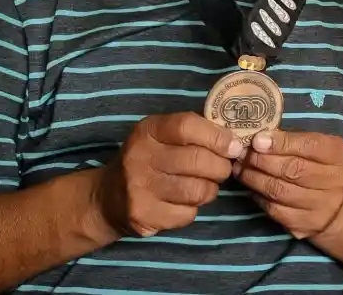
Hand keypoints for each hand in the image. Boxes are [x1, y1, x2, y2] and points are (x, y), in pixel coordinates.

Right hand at [96, 112, 239, 237]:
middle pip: (197, 160)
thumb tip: (235, 142)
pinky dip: (193, 209)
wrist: (107, 198)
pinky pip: (188, 213)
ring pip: (197, 190)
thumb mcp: (162, 137)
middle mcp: (140, 157)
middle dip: (221, 167)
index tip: (234, 147)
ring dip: (210, 189)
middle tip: (222, 169)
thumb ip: (194, 132)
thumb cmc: (148, 161)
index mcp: (147, 131)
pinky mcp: (143, 216)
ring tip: (203, 186)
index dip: (217, 137)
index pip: (187, 126)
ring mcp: (139, 188)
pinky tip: (183, 202)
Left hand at [238, 130, 342, 238]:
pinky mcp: (304, 225)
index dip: (282, 143)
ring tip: (240, 168)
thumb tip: (261, 138)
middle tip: (243, 153)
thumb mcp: (321, 148)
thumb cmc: (323, 168)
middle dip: (262, 160)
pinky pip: (275, 209)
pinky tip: (250, 187)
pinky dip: (258, 196)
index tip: (257, 140)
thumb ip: (297, 140)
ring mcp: (321, 207)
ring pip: (280, 191)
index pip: (311, 146)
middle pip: (293, 169)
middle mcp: (337, 183)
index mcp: (341, 157)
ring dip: (254, 178)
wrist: (339, 208)